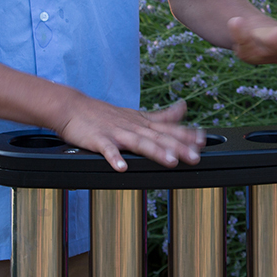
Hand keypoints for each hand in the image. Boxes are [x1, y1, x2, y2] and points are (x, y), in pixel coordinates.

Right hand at [55, 96, 205, 172]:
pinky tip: (122, 168)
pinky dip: (115, 158)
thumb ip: (162, 116)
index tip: (204, 141)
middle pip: (159, 137)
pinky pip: (108, 150)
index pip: (169, 128)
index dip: (187, 135)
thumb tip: (184, 108)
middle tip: (195, 157)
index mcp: (143, 123)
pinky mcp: (98, 139)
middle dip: (178, 147)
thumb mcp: (137, 114)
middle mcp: (133, 127)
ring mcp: (116, 132)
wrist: (73, 108)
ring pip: (139, 142)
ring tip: (170, 161)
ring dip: (155, 151)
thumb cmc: (105, 114)